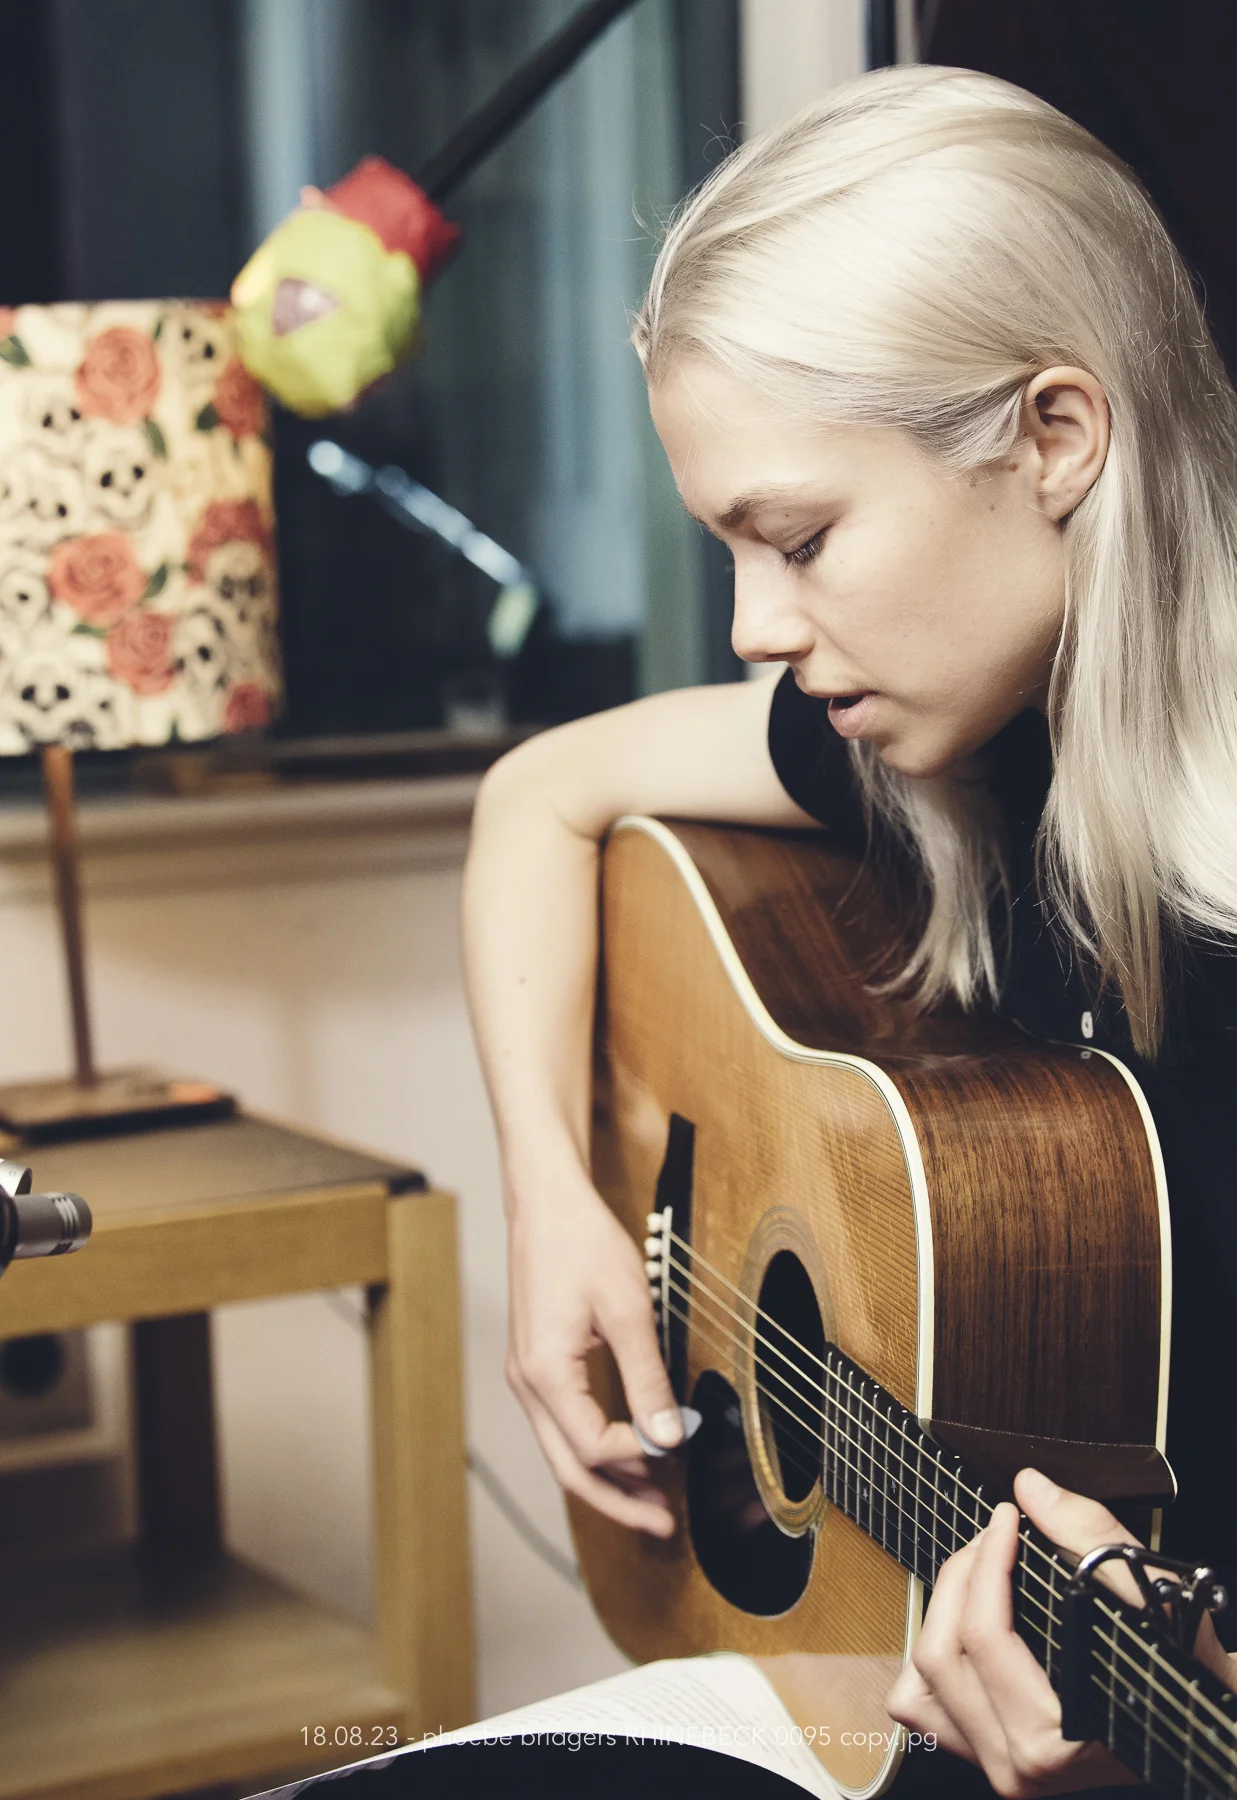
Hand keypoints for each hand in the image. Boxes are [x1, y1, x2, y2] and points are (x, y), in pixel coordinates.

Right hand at [505, 1173, 682, 1536]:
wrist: (545, 1201)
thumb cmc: (582, 1243)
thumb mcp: (627, 1309)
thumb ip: (647, 1378)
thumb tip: (670, 1434)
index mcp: (544, 1374)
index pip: (594, 1447)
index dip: (641, 1457)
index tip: (682, 1443)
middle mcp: (526, 1384)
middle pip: (569, 1469)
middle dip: (618, 1502)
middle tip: (663, 1524)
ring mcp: (526, 1376)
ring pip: (563, 1451)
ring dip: (609, 1478)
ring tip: (654, 1495)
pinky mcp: (536, 1365)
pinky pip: (562, 1424)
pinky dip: (596, 1447)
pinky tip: (631, 1450)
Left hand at [888, 1468, 1161, 1794]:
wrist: (1191, 1719)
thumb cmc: (1178, 1665)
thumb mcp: (1150, 1595)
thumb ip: (1088, 1536)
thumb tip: (1029, 1488)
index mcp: (1056, 1738)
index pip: (985, 1636)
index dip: (989, 1560)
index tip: (1006, 1517)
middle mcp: (1020, 1765)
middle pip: (942, 1652)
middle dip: (962, 1575)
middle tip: (993, 1536)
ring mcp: (998, 1767)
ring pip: (919, 1681)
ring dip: (939, 1614)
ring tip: (976, 1573)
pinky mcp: (984, 1758)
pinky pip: (921, 1705)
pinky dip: (927, 1658)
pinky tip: (961, 1625)